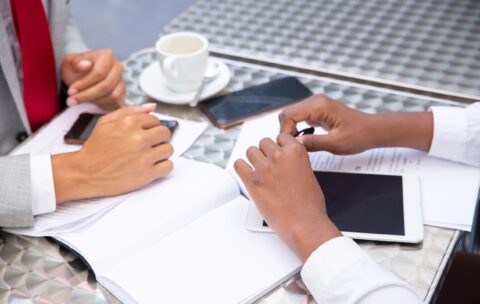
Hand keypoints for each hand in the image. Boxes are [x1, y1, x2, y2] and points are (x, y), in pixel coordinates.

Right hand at [52, 103, 173, 202]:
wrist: (85, 173)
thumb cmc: (95, 148)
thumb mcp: (106, 122)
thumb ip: (130, 111)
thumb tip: (152, 107)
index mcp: (129, 124)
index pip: (156, 120)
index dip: (150, 127)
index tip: (144, 134)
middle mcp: (139, 139)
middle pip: (165, 133)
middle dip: (158, 138)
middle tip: (148, 144)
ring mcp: (144, 157)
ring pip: (169, 149)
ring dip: (161, 152)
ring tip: (149, 156)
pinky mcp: (147, 174)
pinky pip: (168, 166)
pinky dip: (163, 167)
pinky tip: (152, 166)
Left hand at [62, 49, 124, 109]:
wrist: (81, 77)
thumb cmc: (76, 69)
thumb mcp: (70, 62)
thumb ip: (75, 62)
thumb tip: (86, 65)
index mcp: (107, 55)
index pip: (99, 72)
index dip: (84, 84)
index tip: (71, 91)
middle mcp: (118, 67)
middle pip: (106, 86)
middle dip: (87, 95)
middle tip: (72, 100)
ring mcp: (122, 81)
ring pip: (112, 97)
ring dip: (94, 101)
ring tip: (81, 100)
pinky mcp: (122, 94)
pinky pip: (115, 103)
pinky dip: (101, 105)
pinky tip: (91, 102)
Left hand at [234, 133, 340, 260]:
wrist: (304, 223)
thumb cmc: (310, 204)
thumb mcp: (308, 173)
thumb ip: (295, 161)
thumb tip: (285, 160)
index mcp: (296, 151)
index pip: (281, 136)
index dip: (279, 145)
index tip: (278, 153)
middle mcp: (279, 156)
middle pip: (264, 142)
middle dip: (266, 152)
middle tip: (269, 164)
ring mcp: (264, 168)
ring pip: (250, 150)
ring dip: (254, 159)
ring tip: (259, 170)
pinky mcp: (252, 181)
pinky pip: (238, 164)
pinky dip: (242, 168)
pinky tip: (247, 174)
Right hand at [279, 94, 433, 153]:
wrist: (372, 130)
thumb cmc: (359, 136)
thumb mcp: (336, 144)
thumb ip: (313, 143)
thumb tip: (294, 144)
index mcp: (320, 106)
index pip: (289, 115)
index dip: (285, 132)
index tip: (288, 145)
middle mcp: (316, 101)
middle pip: (287, 113)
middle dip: (285, 130)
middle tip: (291, 146)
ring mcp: (316, 104)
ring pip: (291, 115)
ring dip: (290, 130)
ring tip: (298, 144)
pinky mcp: (317, 110)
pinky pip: (299, 117)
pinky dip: (297, 128)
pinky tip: (304, 139)